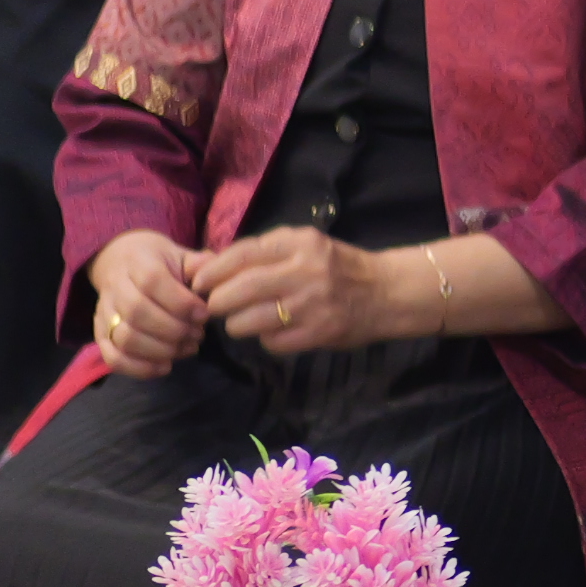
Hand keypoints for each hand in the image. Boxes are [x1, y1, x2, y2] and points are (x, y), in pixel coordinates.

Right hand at [88, 230, 207, 378]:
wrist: (120, 261)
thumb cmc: (160, 262)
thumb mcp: (181, 255)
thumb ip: (199, 266)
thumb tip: (213, 280)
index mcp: (138, 262)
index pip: (153, 282)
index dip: (181, 303)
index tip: (204, 314)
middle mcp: (115, 287)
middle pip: (137, 313)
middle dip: (174, 329)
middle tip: (198, 334)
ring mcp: (104, 312)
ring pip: (125, 338)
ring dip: (162, 350)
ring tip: (188, 347)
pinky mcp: (100, 334)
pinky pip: (112, 357)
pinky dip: (139, 368)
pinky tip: (165, 366)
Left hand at [191, 227, 404, 354]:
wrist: (387, 292)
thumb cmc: (337, 266)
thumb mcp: (305, 245)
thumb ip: (262, 251)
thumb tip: (207, 265)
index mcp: (300, 244)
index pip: (240, 256)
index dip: (211, 272)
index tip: (198, 283)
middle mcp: (306, 271)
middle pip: (238, 291)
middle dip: (216, 303)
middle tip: (215, 307)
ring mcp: (313, 304)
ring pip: (248, 321)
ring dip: (237, 325)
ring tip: (244, 321)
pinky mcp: (319, 332)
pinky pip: (272, 342)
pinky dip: (266, 339)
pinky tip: (276, 332)